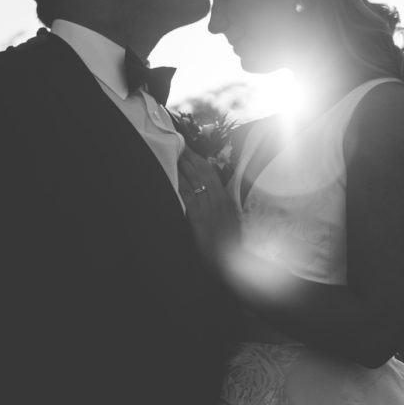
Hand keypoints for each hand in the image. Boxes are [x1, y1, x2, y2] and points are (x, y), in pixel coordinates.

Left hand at [178, 147, 240, 265]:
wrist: (231, 262)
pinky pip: (189, 197)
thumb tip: (209, 192)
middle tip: (177, 142)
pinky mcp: (200, 219)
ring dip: (183, 165)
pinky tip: (173, 176)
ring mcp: (209, 208)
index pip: (211, 173)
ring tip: (173, 152)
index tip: (188, 148)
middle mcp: (218, 200)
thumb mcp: (229, 221)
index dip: (198, 159)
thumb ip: (219, 206)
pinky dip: (180, 185)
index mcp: (226, 199)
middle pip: (202, 172)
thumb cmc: (229, 244)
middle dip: (189, 156)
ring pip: (195, 180)